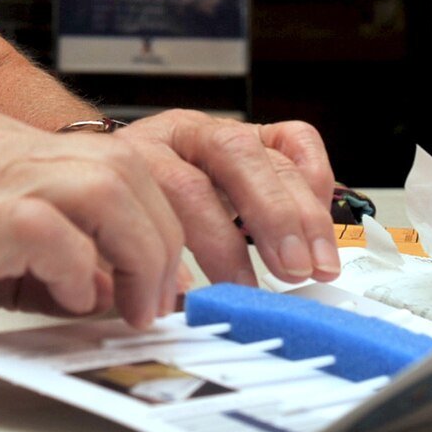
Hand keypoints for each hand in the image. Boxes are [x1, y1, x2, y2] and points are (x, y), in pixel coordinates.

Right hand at [0, 105, 183, 368]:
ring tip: (130, 305)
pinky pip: (55, 229)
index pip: (106, 155)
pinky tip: (67, 300)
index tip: (156, 276)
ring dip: (140, 253)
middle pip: (123, 163)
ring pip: (107, 186)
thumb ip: (30, 246)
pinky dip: (79, 270)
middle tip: (159, 298)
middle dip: (161, 236)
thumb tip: (104, 280)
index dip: (150, 218)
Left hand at [112, 110, 337, 287]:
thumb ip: (136, 261)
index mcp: (140, 153)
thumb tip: (173, 299)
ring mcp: (222, 131)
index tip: (236, 291)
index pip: (181, 188)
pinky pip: (294, 139)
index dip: (214, 244)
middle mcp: (182, 134)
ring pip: (269, 154)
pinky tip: (319, 219)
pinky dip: (315, 177)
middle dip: (271, 216)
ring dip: (304, 215)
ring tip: (319, 264)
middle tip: (291, 270)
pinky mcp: (253, 134)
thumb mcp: (114, 235)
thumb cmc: (119, 211)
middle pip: (232, 154)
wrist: (112, 170)